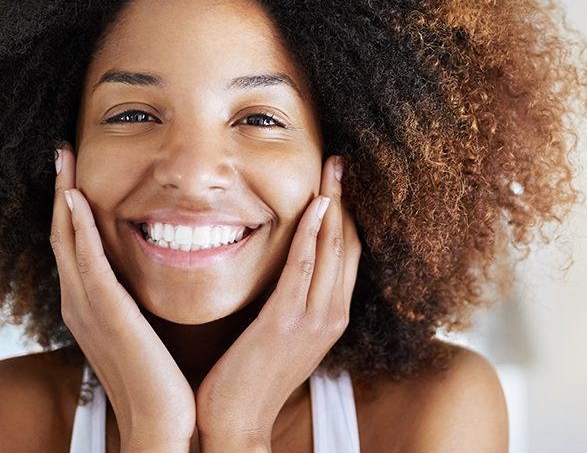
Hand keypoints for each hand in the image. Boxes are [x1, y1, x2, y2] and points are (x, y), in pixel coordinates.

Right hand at [51, 143, 194, 452]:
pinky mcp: (105, 312)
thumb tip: (144, 281)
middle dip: (59, 189)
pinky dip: (78, 228)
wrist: (159, 422)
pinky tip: (76, 198)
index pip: (73, 243)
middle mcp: (79, 302)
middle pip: (60, 233)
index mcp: (88, 305)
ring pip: (66, 239)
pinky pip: (87, 261)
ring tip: (63, 158)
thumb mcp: (141, 330)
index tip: (73, 170)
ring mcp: (87, 307)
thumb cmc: (157, 380)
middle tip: (60, 150)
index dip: (68, 205)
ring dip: (62, 195)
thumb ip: (135, 303)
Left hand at [194, 156, 360, 451]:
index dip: (347, 214)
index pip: (349, 255)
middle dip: (346, 200)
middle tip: (339, 162)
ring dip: (334, 204)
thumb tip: (283, 271)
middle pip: (349, 245)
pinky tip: (314, 205)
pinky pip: (305, 268)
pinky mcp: (286, 322)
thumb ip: (290, 302)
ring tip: (332, 169)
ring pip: (333, 249)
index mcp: (332, 317)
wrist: (237, 423)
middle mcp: (332, 315)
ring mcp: (314, 320)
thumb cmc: (250, 380)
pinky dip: (313, 233)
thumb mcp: (281, 336)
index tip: (338, 181)